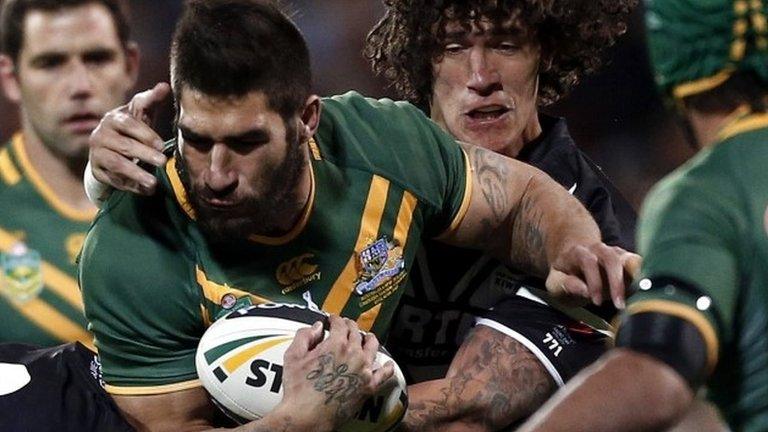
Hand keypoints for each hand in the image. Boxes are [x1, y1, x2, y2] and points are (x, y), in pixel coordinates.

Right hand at [89, 82, 170, 194]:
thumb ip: (150, 101)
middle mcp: (101, 135)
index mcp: (113, 119)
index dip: (145, 134)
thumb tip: (165, 86)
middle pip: (124, 146)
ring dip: (136, 174)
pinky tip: (146, 190)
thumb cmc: (131, 129)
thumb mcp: (140, 114)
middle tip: (163, 162)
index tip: (162, 145)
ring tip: (154, 183)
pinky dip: (131, 186)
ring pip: (116, 164)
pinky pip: (114, 180)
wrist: (108, 150)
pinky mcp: (98, 171)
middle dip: (144, 154)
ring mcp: (97, 154)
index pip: (127, 124)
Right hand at [272, 315, 394, 431]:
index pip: (340, 323)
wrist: (308, 416)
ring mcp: (364, 370)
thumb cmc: (299, 389)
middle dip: (350, 326)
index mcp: (336, 344)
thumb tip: (317, 327)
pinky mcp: (369, 386)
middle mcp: (354, 353)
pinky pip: (384, 374)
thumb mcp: (293, 356)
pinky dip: (386, 367)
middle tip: (346, 326)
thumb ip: (305, 336)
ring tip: (367, 337)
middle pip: (356, 333)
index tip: (333, 319)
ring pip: (372, 347)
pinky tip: (387, 364)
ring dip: (369, 339)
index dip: (336, 318)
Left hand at [545, 243, 640, 308]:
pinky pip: (641, 264)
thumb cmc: (565, 274)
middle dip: (617, 282)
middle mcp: (599, 249)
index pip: (588, 261)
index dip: (594, 281)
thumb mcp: (555, 282)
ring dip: (635, 280)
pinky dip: (646, 276)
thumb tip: (585, 291)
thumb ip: (567, 285)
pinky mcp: (628, 259)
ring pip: (630, 259)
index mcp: (578, 252)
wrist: (575, 258)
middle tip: (620, 305)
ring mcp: (615, 252)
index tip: (597, 301)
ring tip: (640, 299)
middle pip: (612, 258)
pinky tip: (650, 291)